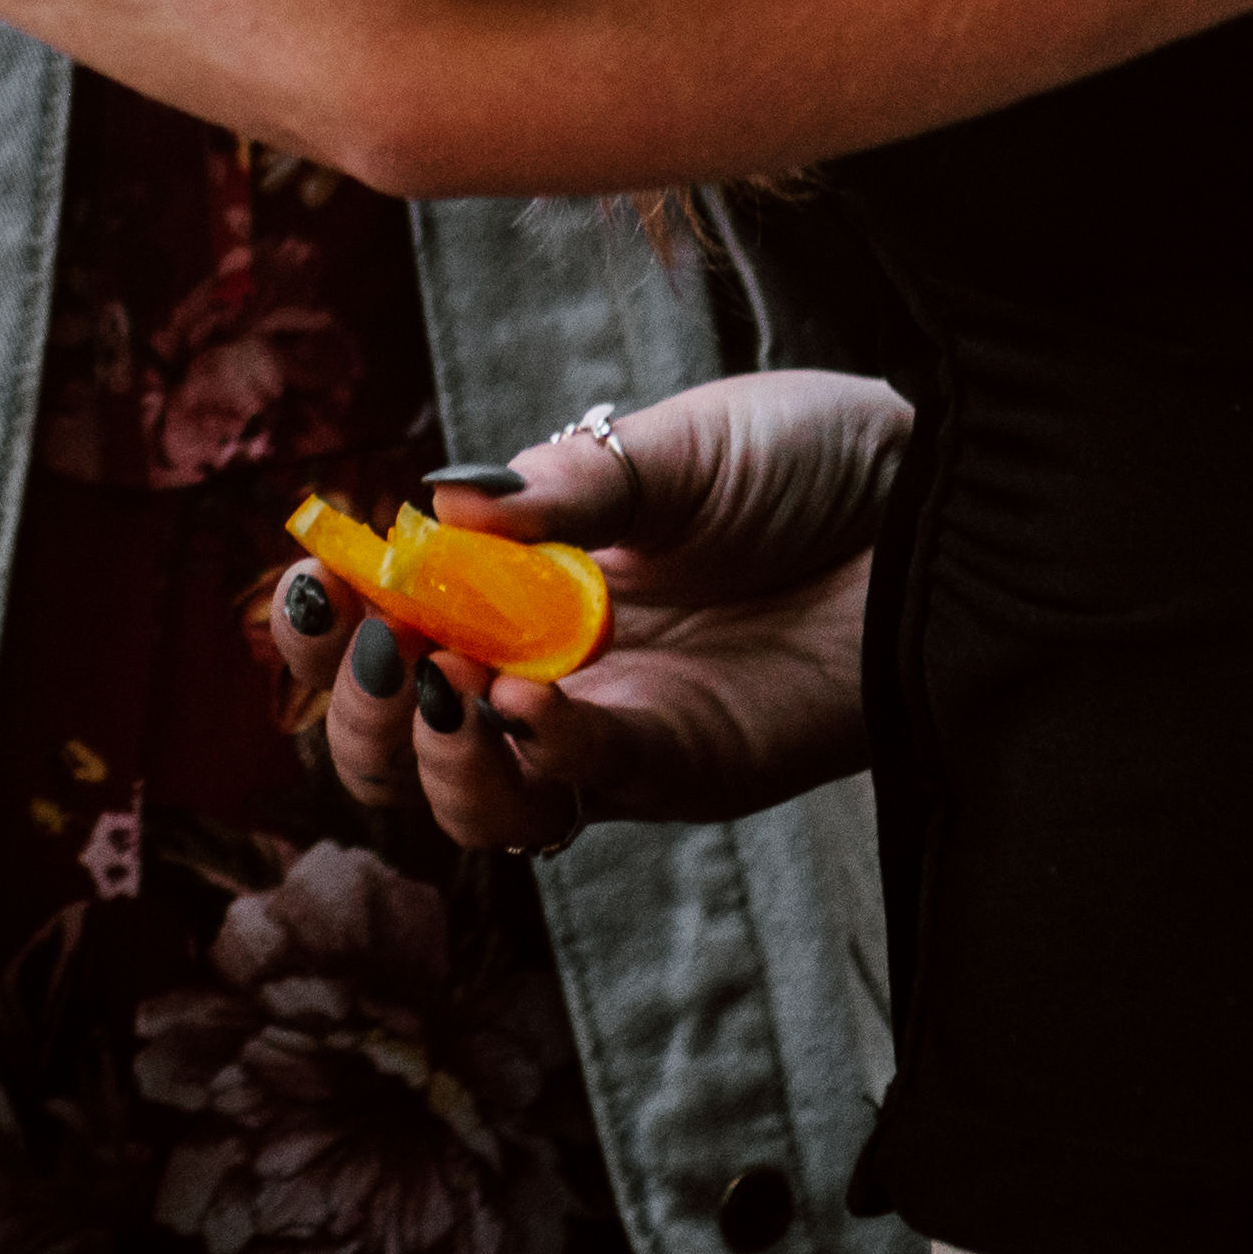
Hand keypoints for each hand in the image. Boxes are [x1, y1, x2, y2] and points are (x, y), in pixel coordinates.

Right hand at [287, 370, 908, 853]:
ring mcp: (617, 728)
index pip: (389, 630)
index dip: (328, 626)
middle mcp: (551, 666)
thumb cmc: (808, 459)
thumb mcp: (672, 450)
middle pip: (403, 746)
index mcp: (521, 581)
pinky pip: (588, 789)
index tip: (312, 589)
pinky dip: (539, 755)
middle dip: (355, 717)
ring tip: (449, 683)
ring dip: (438, 759)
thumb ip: (564, 490)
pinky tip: (529, 698)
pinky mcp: (690, 769)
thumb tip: (434, 508)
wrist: (940, 499)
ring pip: (481, 803)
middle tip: (372, 655)